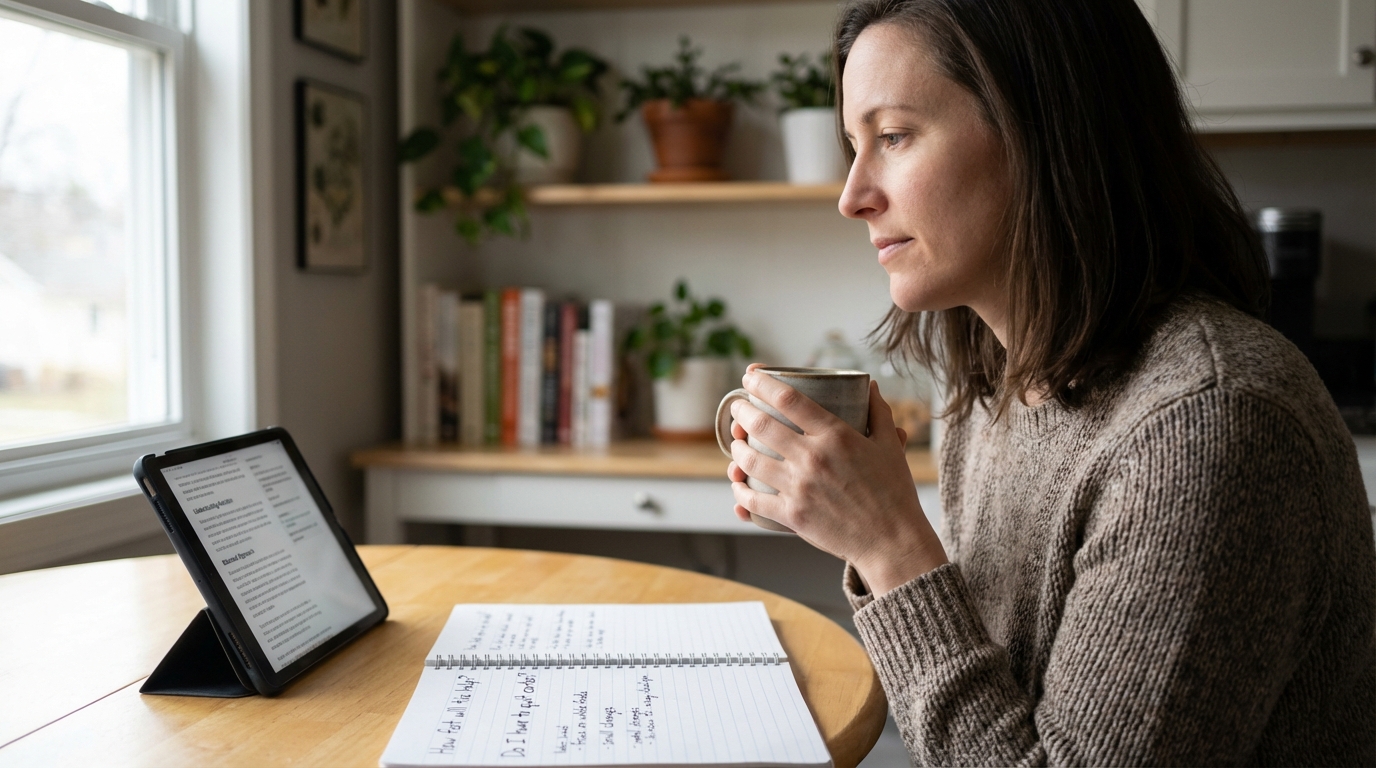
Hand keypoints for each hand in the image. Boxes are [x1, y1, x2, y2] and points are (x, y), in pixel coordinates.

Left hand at [725, 364, 947, 595]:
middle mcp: (813, 458)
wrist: (892, 541)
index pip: (788, 399)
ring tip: (736, 441)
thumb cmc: (894, 493)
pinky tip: (738, 482)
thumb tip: (869, 385)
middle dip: (742, 411)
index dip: (763, 383)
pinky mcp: (793, 515)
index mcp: (836, 435)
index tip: (751, 376)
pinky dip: (740, 490)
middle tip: (737, 406)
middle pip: (761, 425)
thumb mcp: (889, 446)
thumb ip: (878, 412)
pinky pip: (753, 499)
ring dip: (736, 447)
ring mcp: (800, 487)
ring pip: (750, 460)